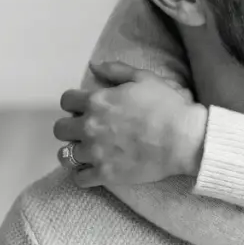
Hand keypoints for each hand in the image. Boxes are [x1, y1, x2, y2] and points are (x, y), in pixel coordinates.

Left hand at [53, 61, 207, 187]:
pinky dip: (82, 174)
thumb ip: (117, 70)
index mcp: (97, 101)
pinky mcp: (104, 174)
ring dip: (74, 152)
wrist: (183, 139)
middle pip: (60, 129)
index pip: (66, 100)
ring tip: (87, 152)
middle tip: (85, 130)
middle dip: (70, 127)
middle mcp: (90, 127)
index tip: (84, 107)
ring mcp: (95, 152)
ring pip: (65, 155)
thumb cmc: (167, 106)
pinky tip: (92, 169)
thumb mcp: (145, 78)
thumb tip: (94, 66)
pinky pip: (79, 178)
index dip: (74, 102)